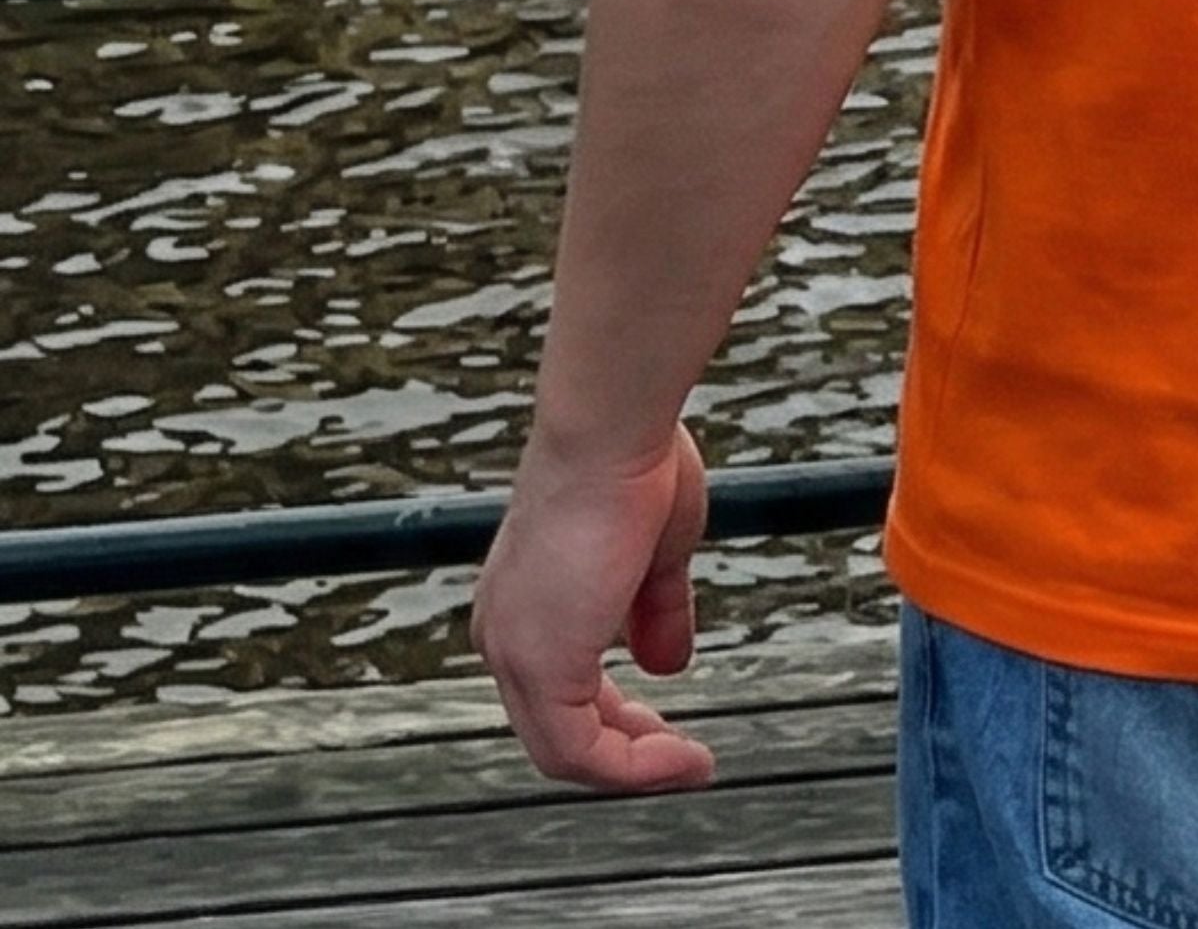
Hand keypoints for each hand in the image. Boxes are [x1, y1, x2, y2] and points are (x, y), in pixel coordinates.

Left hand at [472, 420, 718, 792]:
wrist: (611, 431)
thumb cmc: (635, 465)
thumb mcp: (657, 554)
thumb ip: (656, 613)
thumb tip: (669, 664)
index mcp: (525, 605)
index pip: (560, 689)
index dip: (618, 718)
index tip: (668, 721)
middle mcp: (506, 635)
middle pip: (558, 729)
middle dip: (627, 749)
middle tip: (680, 757)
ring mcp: (515, 653)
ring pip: (564, 752)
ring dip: (633, 767)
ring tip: (690, 766)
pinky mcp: (541, 666)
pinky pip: (581, 750)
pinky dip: (633, 766)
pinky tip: (680, 759)